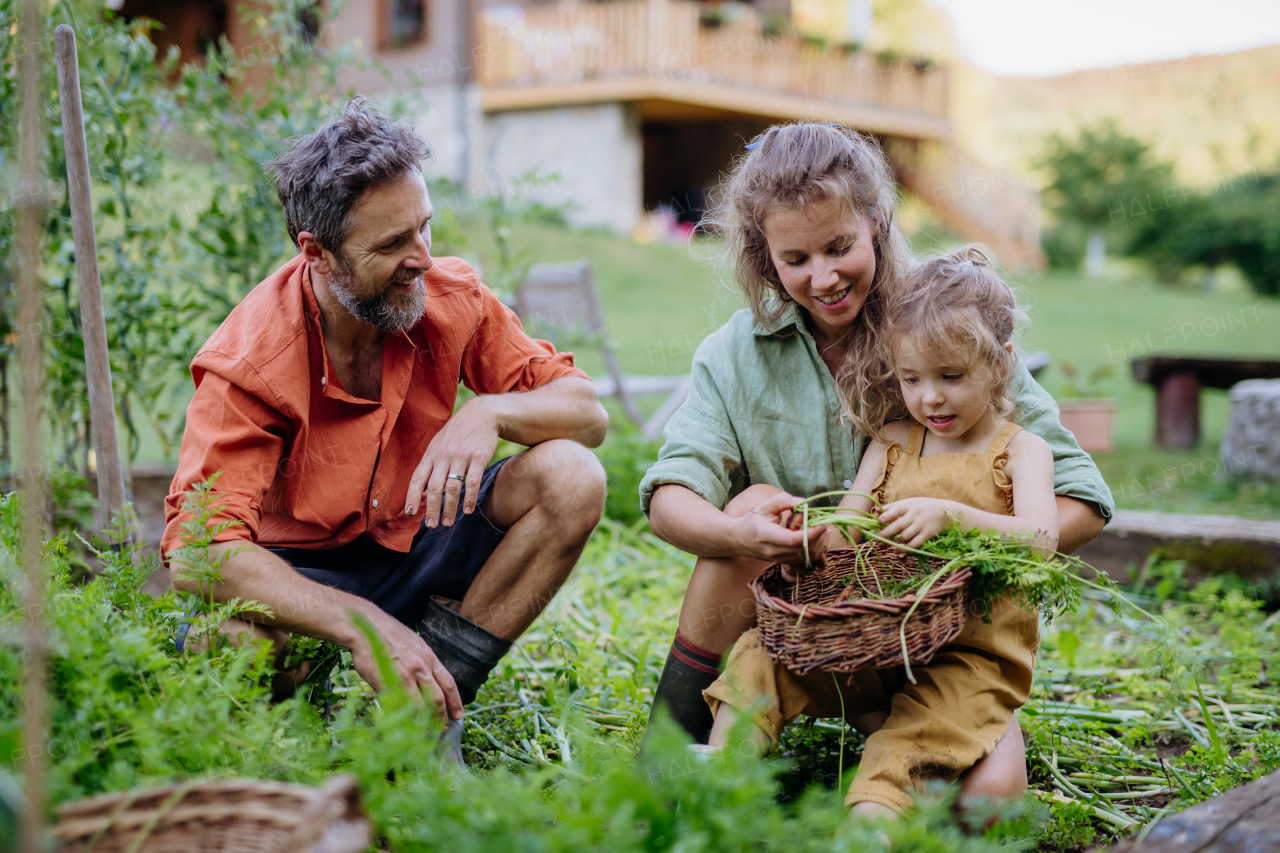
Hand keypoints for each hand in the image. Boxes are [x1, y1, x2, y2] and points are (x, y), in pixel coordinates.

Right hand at [349, 611, 463, 720]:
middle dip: (442, 717)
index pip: (448, 683)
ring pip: (419, 705)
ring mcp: (403, 676)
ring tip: (425, 733)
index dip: (455, 701)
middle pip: (437, 698)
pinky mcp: (386, 684)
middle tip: (443, 729)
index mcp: (428, 657)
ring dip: (424, 722)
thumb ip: (421, 663)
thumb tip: (425, 684)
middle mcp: (419, 667)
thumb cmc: (388, 635)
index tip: (458, 714)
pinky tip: (404, 726)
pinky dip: (403, 718)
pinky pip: (398, 705)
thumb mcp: (414, 644)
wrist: (365, 629)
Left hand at [404, 396, 500, 527]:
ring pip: (452, 488)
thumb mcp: (439, 444)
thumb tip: (420, 490)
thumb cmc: (457, 433)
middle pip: (434, 487)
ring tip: (448, 523)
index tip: (410, 514)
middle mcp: (443, 456)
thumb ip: (430, 464)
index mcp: (431, 454)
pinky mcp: (479, 458)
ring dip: (449, 508)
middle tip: (432, 525)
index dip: (412, 497)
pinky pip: (473, 482)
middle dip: (432, 509)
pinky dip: (470, 498)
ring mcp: (461, 457)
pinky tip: (468, 510)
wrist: (482, 414)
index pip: (417, 478)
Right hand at [730, 492, 827, 565]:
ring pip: (807, 558)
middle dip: (818, 537)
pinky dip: (815, 549)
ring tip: (823, 529)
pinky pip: (804, 560)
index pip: (793, 540)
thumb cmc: (752, 521)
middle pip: (804, 550)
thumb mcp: (764, 506)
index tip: (821, 523)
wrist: (738, 540)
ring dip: (819, 544)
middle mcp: (774, 551)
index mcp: (767, 535)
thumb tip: (802, 501)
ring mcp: (779, 559)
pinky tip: (817, 537)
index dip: (811, 533)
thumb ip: (782, 501)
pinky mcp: (783, 562)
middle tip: (823, 522)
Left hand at [877, 498, 956, 548]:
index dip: (888, 515)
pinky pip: (914, 544)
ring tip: (882, 546)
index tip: (879, 521)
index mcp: (909, 505)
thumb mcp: (910, 502)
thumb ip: (893, 506)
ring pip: (904, 536)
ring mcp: (921, 525)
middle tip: (875, 540)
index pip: (897, 509)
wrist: (947, 512)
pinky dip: (904, 549)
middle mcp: (915, 515)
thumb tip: (876, 510)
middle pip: (898, 526)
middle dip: (885, 534)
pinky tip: (896, 551)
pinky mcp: (927, 534)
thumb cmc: (923, 506)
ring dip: (892, 543)